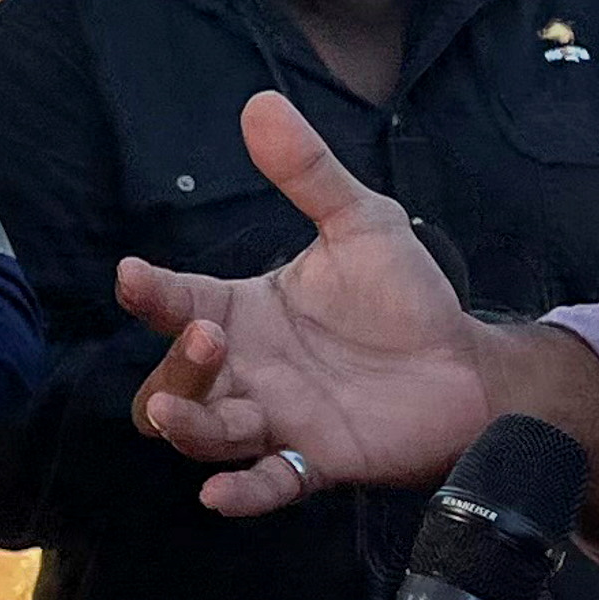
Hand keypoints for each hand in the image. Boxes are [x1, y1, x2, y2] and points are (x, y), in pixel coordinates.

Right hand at [119, 92, 496, 517]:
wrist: (466, 366)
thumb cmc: (405, 299)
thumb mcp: (361, 223)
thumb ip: (310, 173)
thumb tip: (260, 104)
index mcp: (245, 312)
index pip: (176, 301)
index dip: (149, 292)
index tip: (132, 276)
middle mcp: (247, 371)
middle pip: (172, 380)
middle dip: (176, 364)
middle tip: (208, 336)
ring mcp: (276, 421)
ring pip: (203, 434)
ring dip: (189, 423)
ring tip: (186, 410)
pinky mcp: (315, 462)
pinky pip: (263, 485)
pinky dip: (239, 494)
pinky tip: (219, 495)